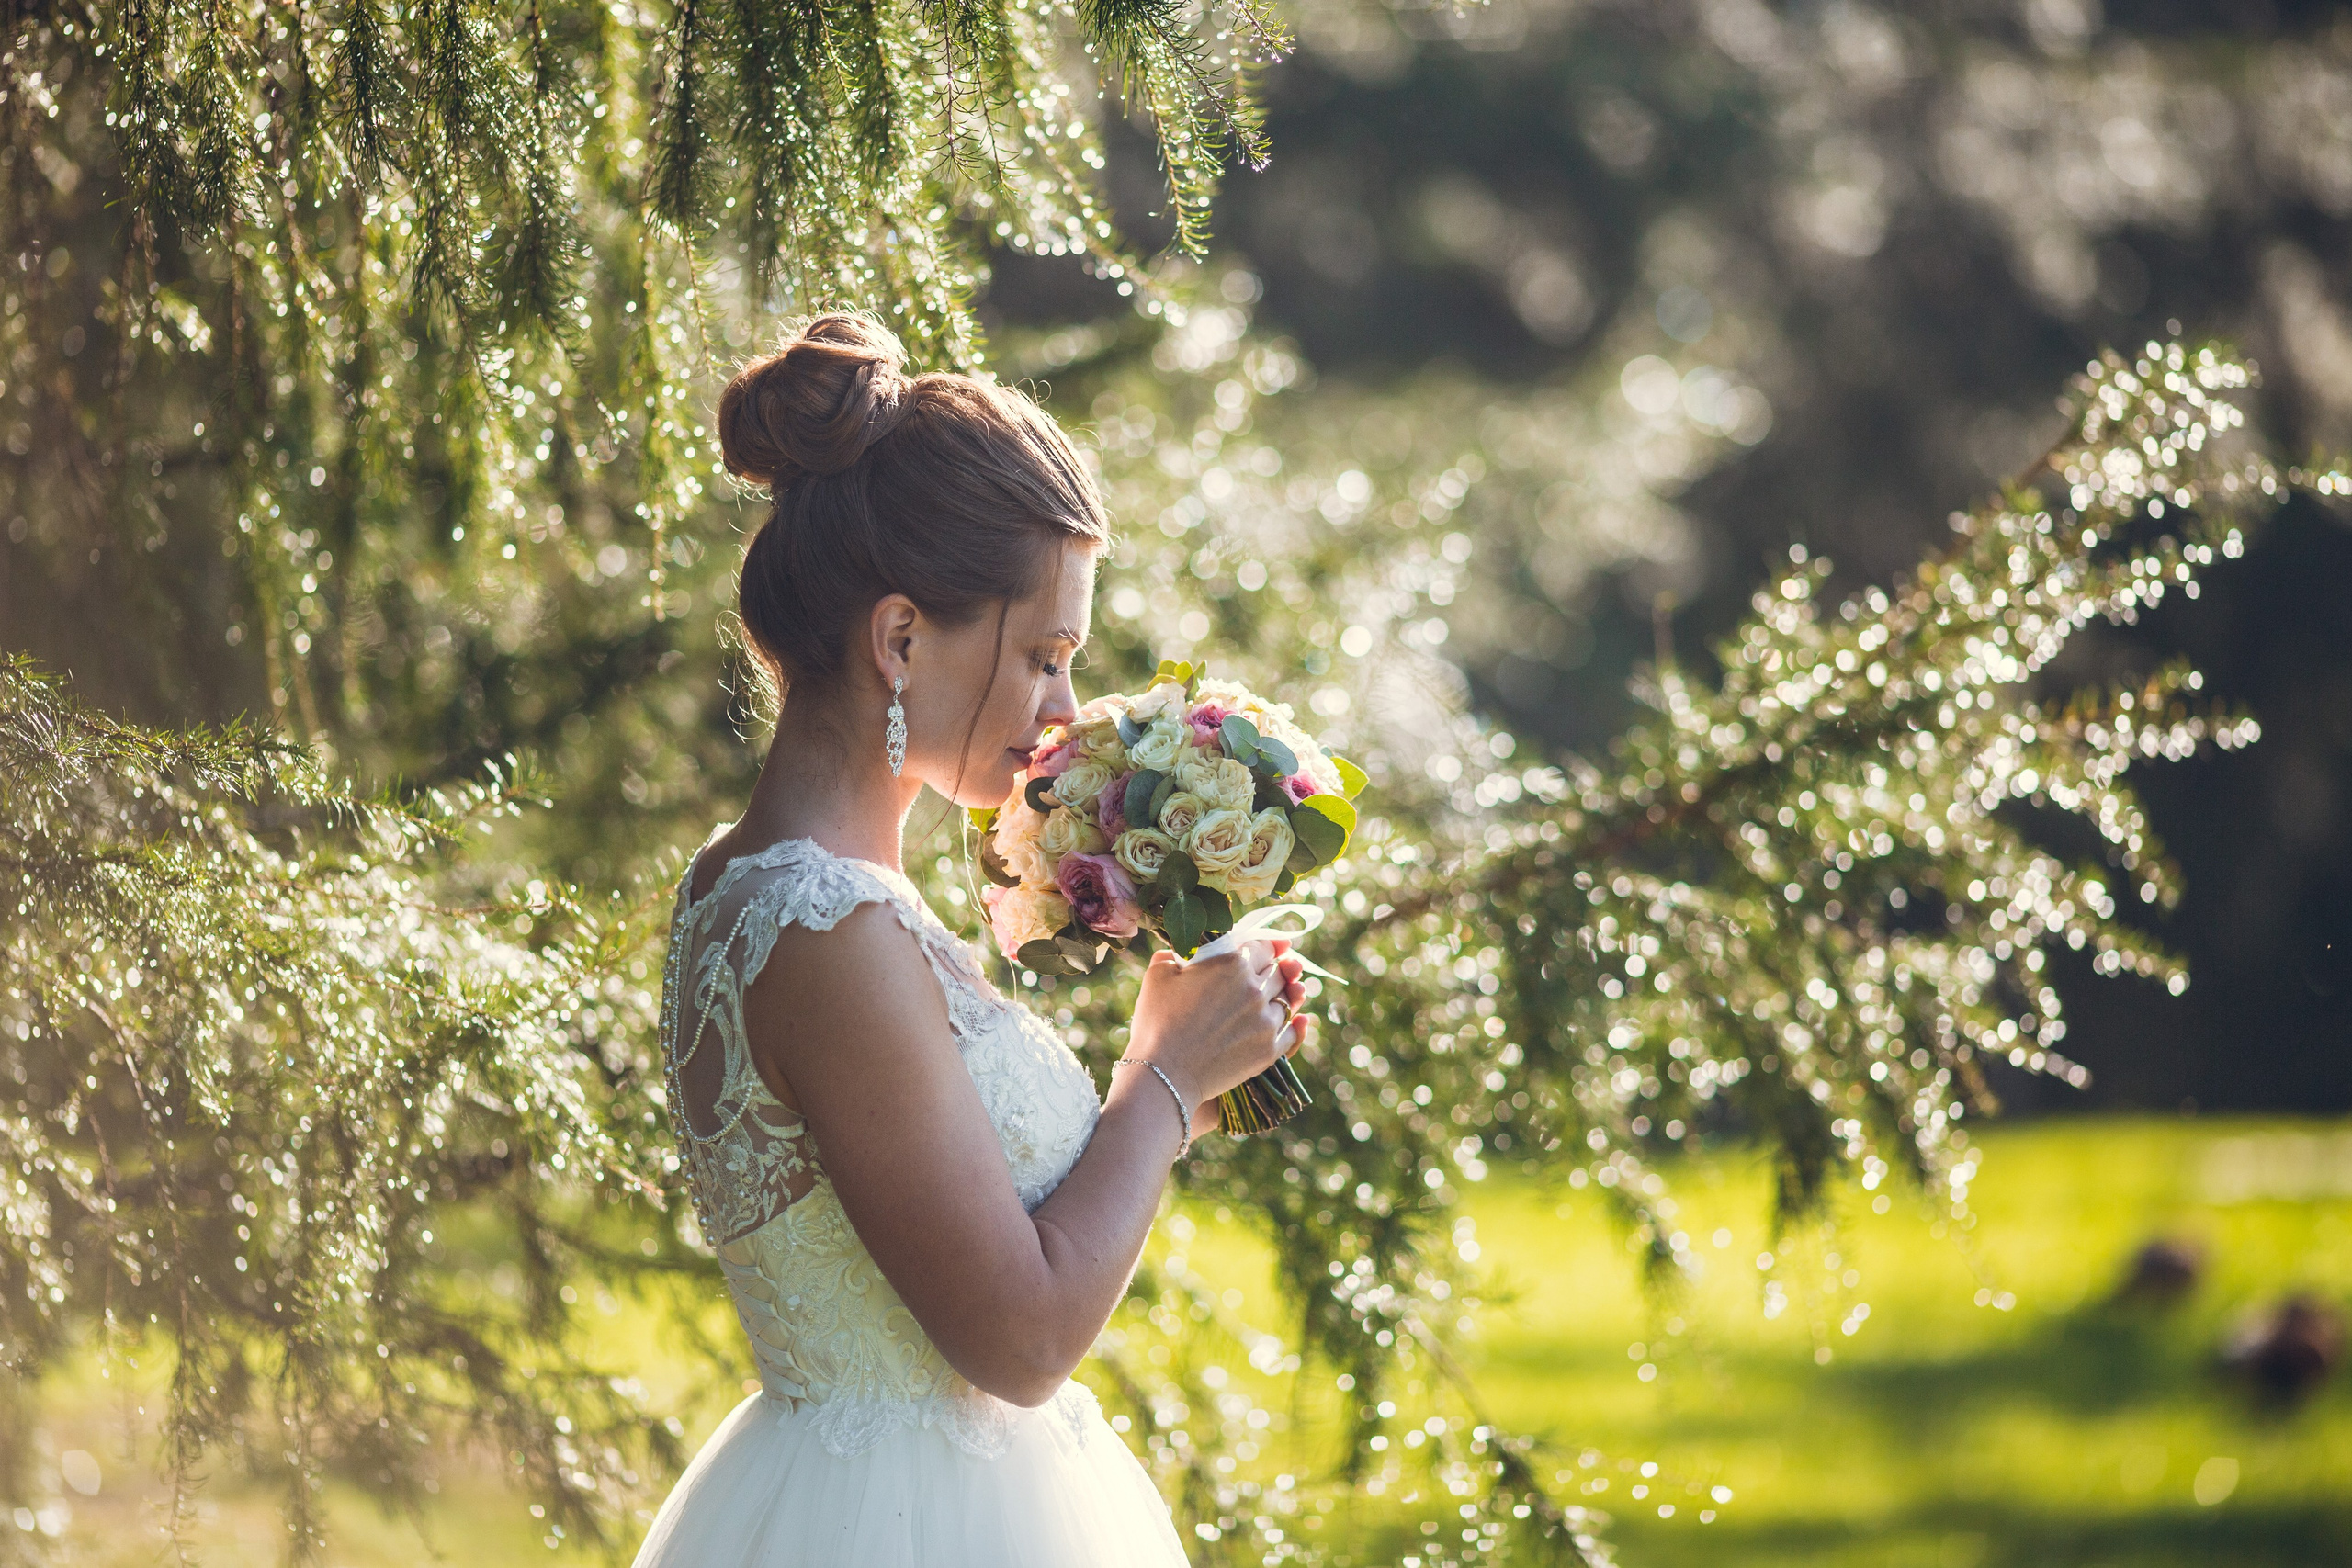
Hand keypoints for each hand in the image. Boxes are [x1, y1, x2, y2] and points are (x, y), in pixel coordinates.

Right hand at [1125, 937, 1309, 1137]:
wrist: (1164, 1073)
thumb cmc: (1157, 1021)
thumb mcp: (1158, 975)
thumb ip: (1174, 954)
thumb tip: (1179, 953)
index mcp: (1232, 964)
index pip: (1263, 947)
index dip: (1268, 946)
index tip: (1277, 946)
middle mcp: (1255, 989)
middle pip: (1278, 972)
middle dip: (1277, 969)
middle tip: (1278, 969)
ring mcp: (1265, 1021)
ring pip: (1287, 1001)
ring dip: (1285, 995)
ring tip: (1285, 994)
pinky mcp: (1269, 1050)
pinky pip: (1292, 1032)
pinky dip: (1295, 1025)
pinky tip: (1297, 1021)